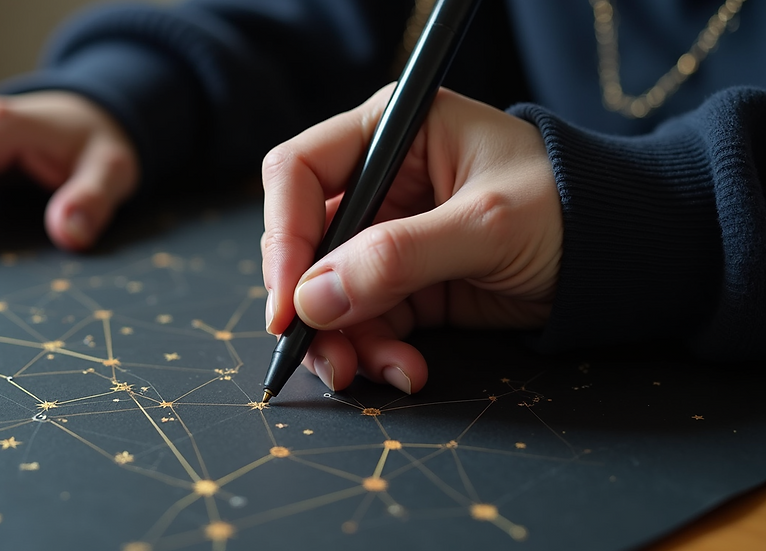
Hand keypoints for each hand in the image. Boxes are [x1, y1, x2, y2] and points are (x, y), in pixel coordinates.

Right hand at [261, 86, 560, 394]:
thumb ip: (398, 257)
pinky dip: (377, 352)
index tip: (288, 302)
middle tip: (326, 354)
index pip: (300, 173)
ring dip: (343, 341)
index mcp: (392, 134)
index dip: (283, 237)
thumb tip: (312, 299)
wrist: (626, 254)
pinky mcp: (408, 283)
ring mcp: (391, 237)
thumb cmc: (570, 207)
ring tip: (372, 374)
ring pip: (331, 294)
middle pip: (307, 243)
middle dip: (312, 305)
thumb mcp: (486, 224)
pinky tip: (406, 371)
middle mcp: (381, 182)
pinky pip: (368, 321)